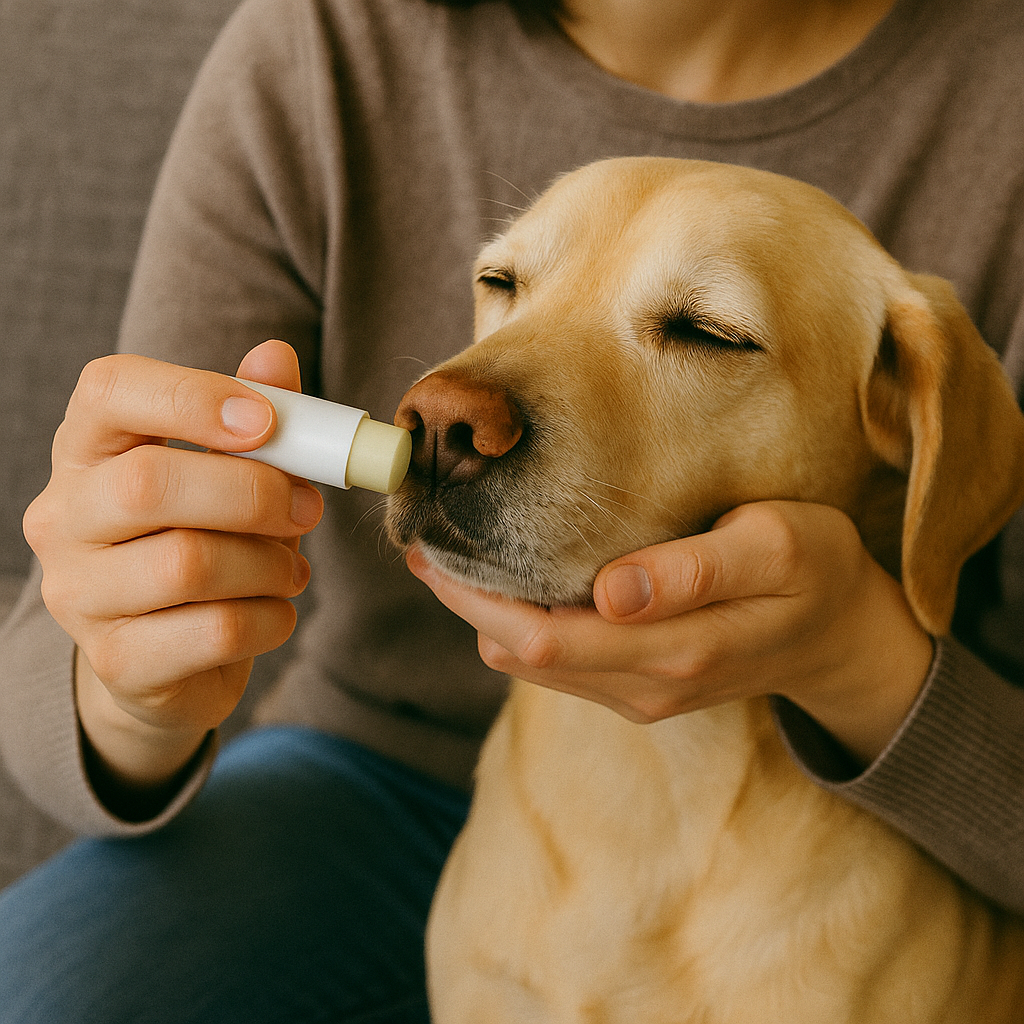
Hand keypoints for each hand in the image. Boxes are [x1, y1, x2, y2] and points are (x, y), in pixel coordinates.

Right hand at [23, 340, 322, 800]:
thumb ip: (261, 415)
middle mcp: (65, 516)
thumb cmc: (208, 540)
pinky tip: (276, 611)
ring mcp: (79, 593)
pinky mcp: (117, 659)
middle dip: (253, 493)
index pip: (110, 390)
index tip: (268, 421)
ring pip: (188, 564)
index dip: (194, 396)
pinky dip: (271, 618)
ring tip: (291, 568)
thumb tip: (276, 355)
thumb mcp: (237, 471)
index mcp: (90, 449)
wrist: (171, 656)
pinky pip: (215, 630)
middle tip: (309, 508)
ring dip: (269, 563)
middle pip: (150, 483)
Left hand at [406, 501, 933, 764]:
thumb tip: (612, 592)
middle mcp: (643, 686)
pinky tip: (509, 583)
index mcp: (672, 652)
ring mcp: (637, 694)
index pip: (540, 637)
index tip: (430, 544)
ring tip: (452, 555)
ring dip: (486, 616)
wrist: (841, 637)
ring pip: (532, 663)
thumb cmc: (814, 572)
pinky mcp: (635, 688)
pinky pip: (557, 663)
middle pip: (520, 653)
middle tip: (420, 542)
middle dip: (463, 603)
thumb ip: (696, 572)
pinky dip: (519, 626)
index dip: (474, 597)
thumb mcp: (777, 551)